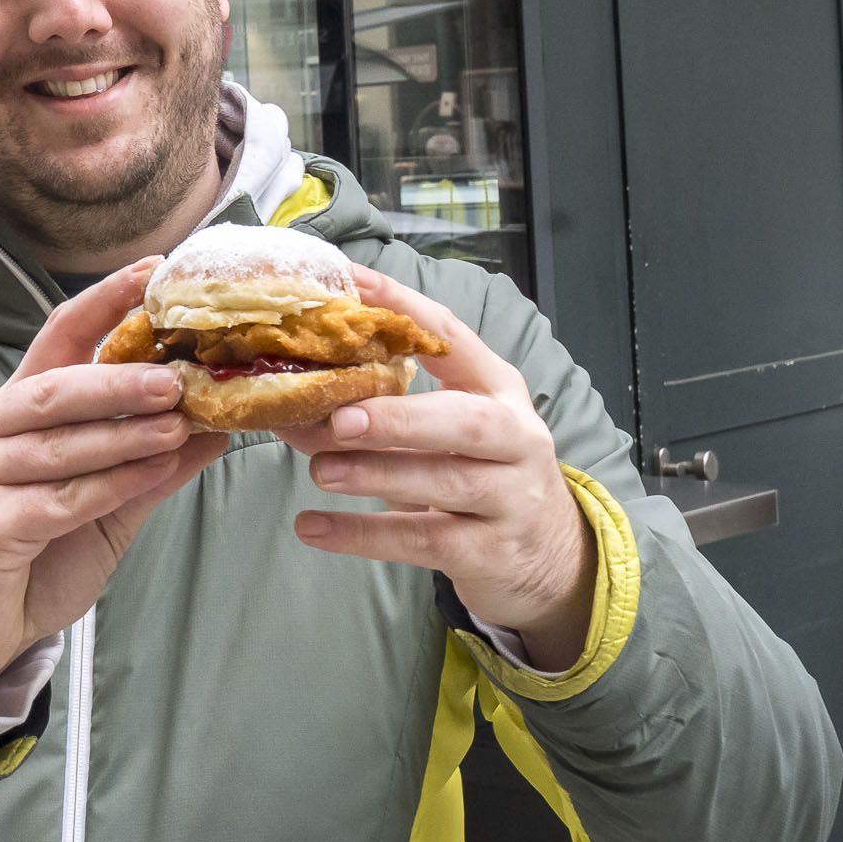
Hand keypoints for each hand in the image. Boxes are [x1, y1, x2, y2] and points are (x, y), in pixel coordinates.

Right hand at [0, 259, 229, 703]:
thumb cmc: (30, 557)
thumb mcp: (102, 504)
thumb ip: (147, 464)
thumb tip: (217, 426)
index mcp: (10, 410)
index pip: (56, 338)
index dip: (103, 303)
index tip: (153, 271)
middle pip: (57, 387)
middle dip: (121, 376)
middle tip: (179, 373)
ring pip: (60, 442)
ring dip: (127, 432)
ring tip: (182, 420)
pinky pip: (58, 496)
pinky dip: (111, 482)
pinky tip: (150, 471)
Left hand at [283, 268, 597, 671]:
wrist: (549, 558)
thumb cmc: (484, 476)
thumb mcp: (449, 434)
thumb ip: (380, 416)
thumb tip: (294, 403)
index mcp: (499, 390)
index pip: (454, 337)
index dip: (403, 308)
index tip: (348, 283)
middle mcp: (516, 438)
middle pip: (466, 423)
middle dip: (400, 418)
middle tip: (340, 417)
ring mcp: (510, 498)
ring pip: (445, 482)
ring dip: (377, 474)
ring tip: (320, 469)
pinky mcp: (489, 551)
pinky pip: (424, 539)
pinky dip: (365, 534)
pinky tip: (313, 527)